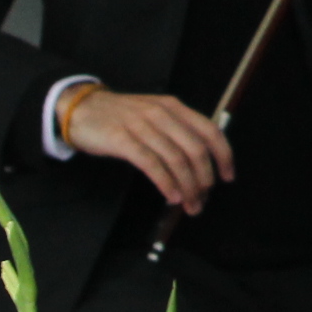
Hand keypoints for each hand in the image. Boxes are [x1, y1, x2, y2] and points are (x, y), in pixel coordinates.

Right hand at [64, 88, 234, 214]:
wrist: (83, 108)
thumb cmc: (122, 116)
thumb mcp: (155, 114)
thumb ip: (177, 130)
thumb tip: (202, 162)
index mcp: (174, 107)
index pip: (209, 130)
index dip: (223, 155)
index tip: (228, 176)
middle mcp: (162, 114)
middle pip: (195, 149)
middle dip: (204, 178)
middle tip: (204, 199)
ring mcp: (142, 126)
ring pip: (175, 159)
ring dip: (187, 186)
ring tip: (190, 204)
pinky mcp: (122, 140)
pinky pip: (151, 164)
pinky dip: (166, 183)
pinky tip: (172, 196)